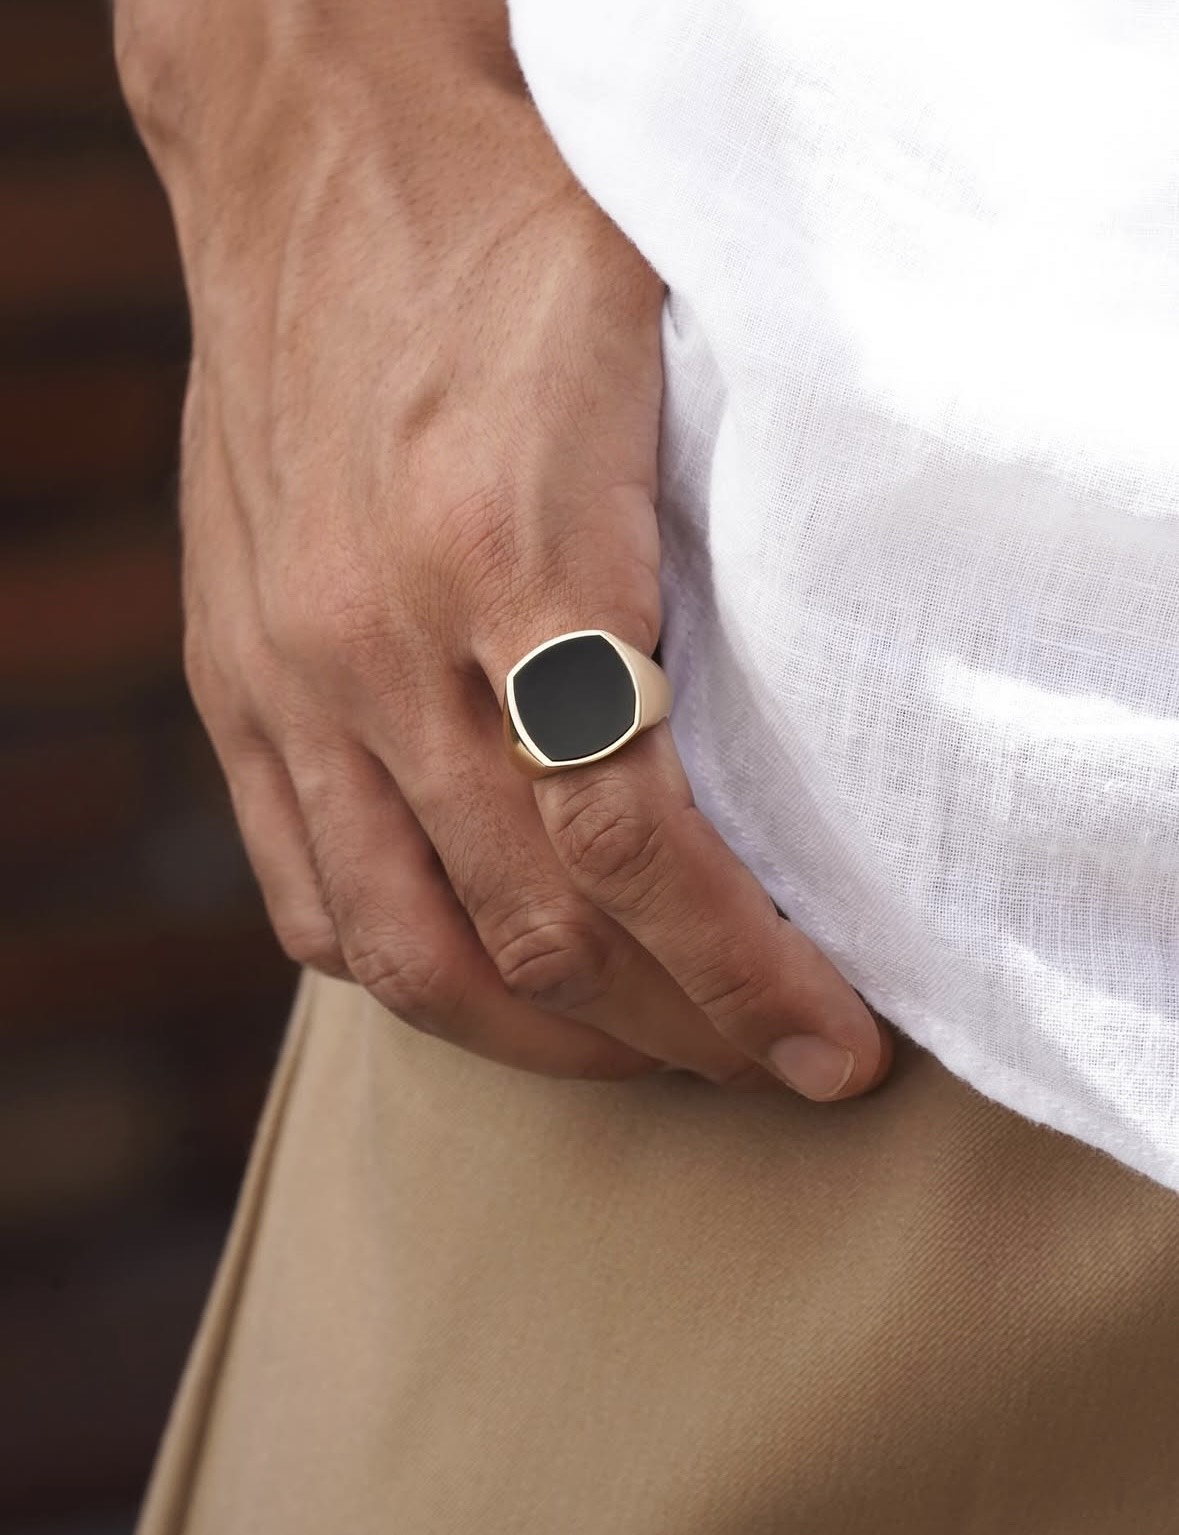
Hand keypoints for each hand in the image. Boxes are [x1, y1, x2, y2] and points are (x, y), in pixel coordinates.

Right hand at [116, 0, 891, 1099]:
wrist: (315, 159)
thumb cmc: (507, 240)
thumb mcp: (659, 352)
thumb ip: (712, 551)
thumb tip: (803, 737)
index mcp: (502, 549)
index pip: (631, 841)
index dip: (743, 975)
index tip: (825, 1046)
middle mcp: (375, 638)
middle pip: (533, 922)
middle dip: (674, 1027)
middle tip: (768, 1061)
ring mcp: (287, 672)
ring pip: (410, 946)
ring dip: (545, 1034)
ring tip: (645, 1051)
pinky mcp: (233, 680)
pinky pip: (302, 891)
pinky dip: (403, 970)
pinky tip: (484, 980)